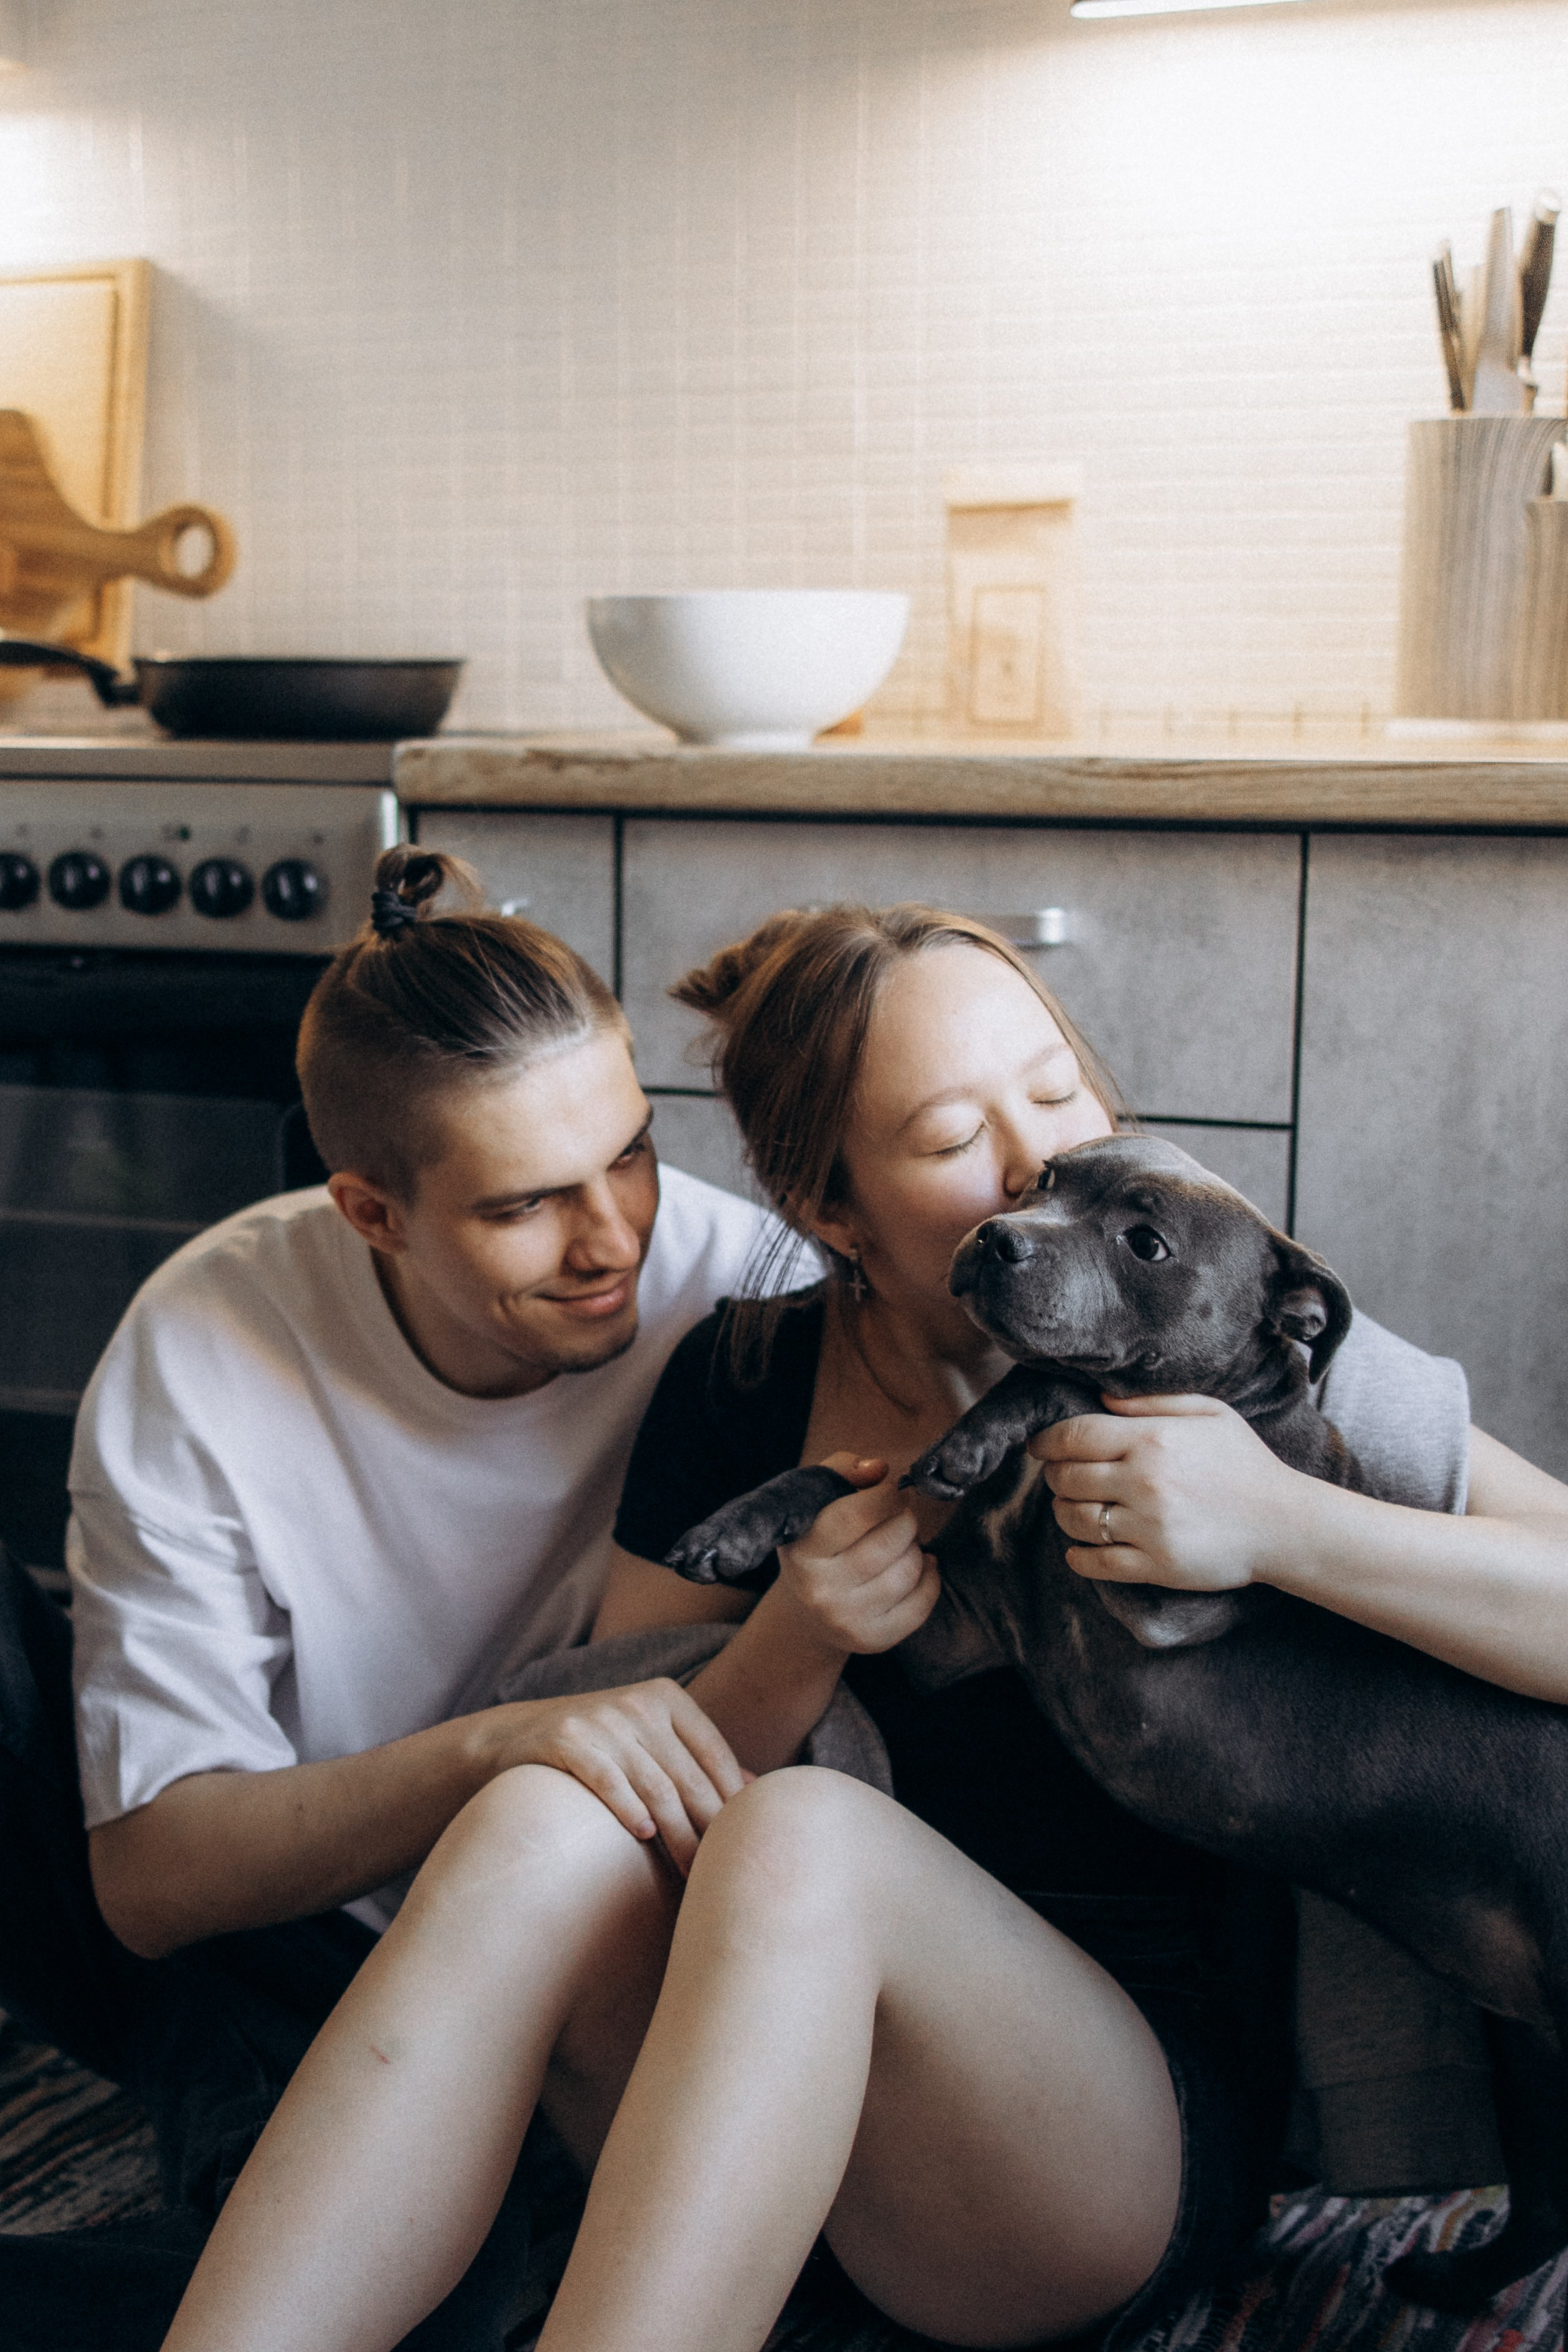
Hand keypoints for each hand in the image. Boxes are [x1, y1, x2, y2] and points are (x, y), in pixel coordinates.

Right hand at [476, 1679, 747, 1875]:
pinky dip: (628, 1808)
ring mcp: (602, 1721)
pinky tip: (642, 1835)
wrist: (515, 1737)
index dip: (731, 1800)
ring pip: (655, 1786)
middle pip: (688, 1776)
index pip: (714, 1753)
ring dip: (677, 1834)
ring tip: (689, 1871)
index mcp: (667, 1699)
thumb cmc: (599, 1747)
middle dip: (708, 1827)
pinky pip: (608, 1780)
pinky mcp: (568, 1739)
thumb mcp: (650, 1740)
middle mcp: (638, 1704)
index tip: (741, 1842)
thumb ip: (697, 1758)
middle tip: (719, 1869)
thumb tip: (756, 1788)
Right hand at [773, 1452, 940, 1656]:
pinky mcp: (871, 1641)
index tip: (896, 1490)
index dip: (886, 1496)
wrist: (806, 1609)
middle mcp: (819, 1589)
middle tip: (901, 1516)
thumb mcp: (816, 1500)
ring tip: (904, 1543)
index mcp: (802, 1549)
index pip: (853, 1515)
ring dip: (916, 1549)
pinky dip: (930, 1579)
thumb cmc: (819, 1540)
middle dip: (906, 1521)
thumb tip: (880, 1469)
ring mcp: (845, 1619)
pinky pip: (921, 1604)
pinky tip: (921, 1567)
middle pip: (888, 1543)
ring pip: (908, 1571)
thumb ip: (844, 1470)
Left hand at [1030, 1394, 1309, 1591]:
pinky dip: (1078, 1557)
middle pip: (1066, 1478)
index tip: (1039, 1447)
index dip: (1046, 1442)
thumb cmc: (1246, 1464)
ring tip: (1074, 1508)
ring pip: (1074, 1520)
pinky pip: (1095, 1563)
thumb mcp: (1209, 1413)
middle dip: (1055, 1476)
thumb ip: (1152, 1401)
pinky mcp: (1156, 1566)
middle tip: (1062, 1477)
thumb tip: (1101, 1397)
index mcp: (1152, 1439)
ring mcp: (1148, 1527)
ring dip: (1063, 1513)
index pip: (1073, 1437)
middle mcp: (1144, 1482)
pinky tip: (1080, 1549)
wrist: (1286, 1524)